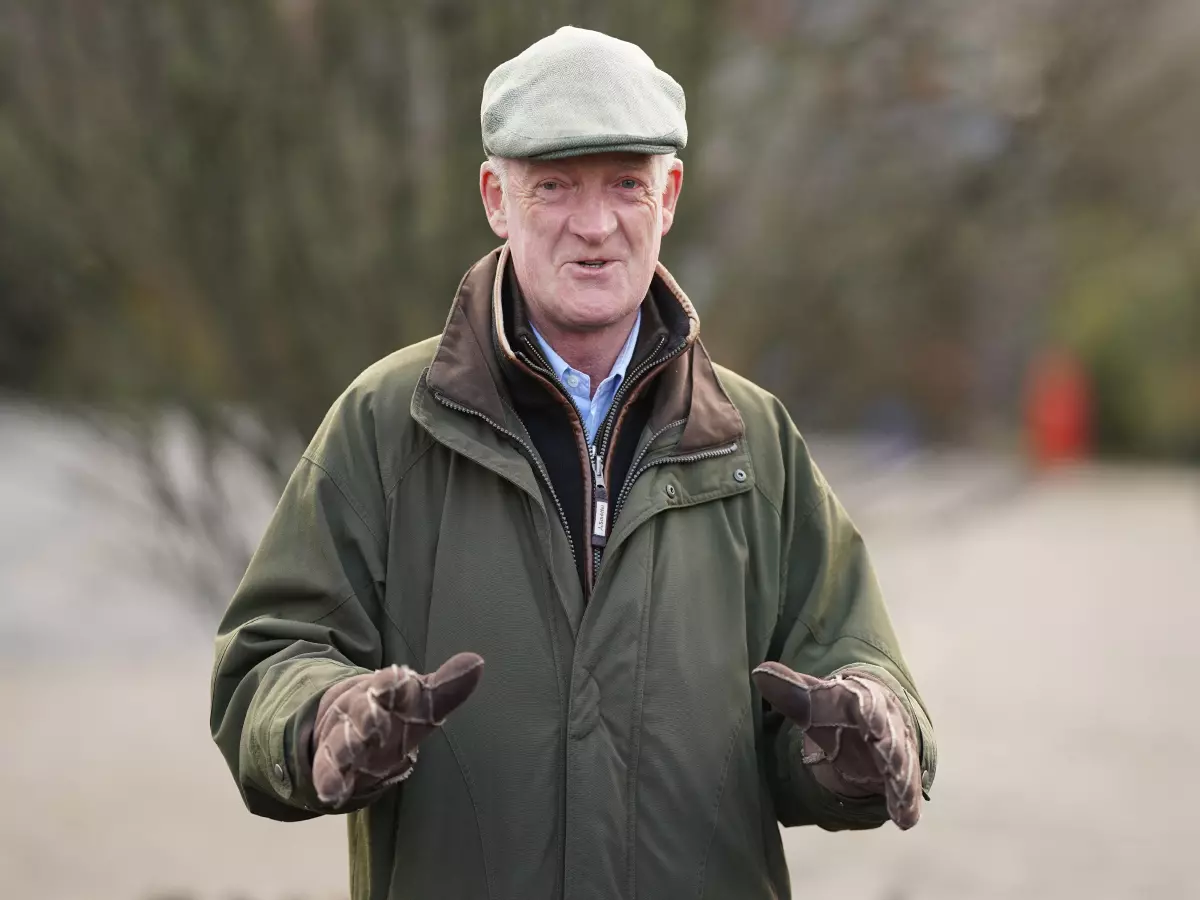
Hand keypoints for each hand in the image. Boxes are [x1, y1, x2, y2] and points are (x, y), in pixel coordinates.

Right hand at [312, 652, 483, 806]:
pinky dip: (330, 783)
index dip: (393, 685)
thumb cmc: (399, 714)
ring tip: (351, 754)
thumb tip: (478, 662)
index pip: (390, 686)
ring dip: (348, 748)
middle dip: (368, 716)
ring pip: (345, 742)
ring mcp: (345, 739)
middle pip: (364, 713)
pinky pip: (329, 774)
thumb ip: (448, 686)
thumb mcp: (423, 701)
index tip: (395, 682)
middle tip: (374, 722)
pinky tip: (332, 794)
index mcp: (387, 694)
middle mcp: (363, 714)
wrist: (351, 728)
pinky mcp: (332, 765)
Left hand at [751, 661, 920, 828]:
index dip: (867, 710)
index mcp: (864, 699)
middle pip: (889, 733)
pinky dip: (905, 802)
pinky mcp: (900, 774)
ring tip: (898, 788)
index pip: (866, 701)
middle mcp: (886, 722)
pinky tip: (905, 819)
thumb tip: (759, 672)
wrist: (873, 719)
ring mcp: (896, 749)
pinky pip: (905, 788)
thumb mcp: (816, 701)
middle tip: (887, 756)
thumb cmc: (839, 709)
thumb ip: (792, 691)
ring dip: (900, 775)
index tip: (867, 719)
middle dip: (888, 745)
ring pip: (900, 761)